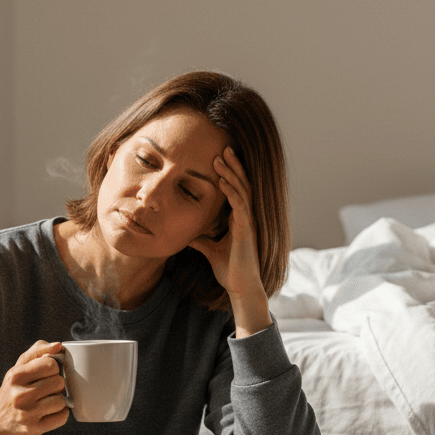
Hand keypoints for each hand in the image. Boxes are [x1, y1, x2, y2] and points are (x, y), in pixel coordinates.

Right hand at [0, 340, 68, 434]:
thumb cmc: (14, 387)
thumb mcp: (20, 365)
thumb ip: (39, 350)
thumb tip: (59, 346)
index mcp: (16, 376)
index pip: (51, 364)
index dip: (53, 367)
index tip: (46, 372)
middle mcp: (20, 395)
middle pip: (59, 382)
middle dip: (56, 383)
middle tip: (46, 388)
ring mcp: (28, 414)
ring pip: (62, 400)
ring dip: (59, 399)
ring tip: (47, 400)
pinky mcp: (35, 429)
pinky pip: (62, 417)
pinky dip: (61, 413)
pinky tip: (50, 411)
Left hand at [187, 147, 271, 335]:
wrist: (240, 287)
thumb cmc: (230, 270)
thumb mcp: (210, 250)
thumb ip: (201, 239)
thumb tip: (187, 234)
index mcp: (239, 219)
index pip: (236, 190)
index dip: (229, 174)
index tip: (218, 159)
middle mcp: (246, 217)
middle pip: (241, 184)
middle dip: (233, 165)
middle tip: (224, 147)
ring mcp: (248, 222)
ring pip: (242, 190)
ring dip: (231, 173)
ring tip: (221, 157)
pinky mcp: (247, 229)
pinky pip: (240, 206)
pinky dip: (232, 191)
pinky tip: (223, 181)